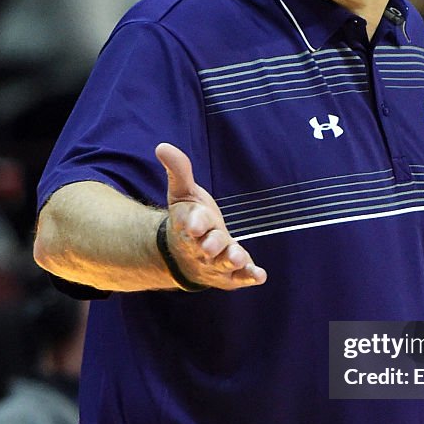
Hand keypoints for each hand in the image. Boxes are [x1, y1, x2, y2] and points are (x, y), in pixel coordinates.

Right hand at [155, 142, 266, 290]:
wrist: (184, 258)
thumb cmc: (189, 220)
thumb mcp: (183, 194)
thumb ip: (179, 172)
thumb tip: (162, 146)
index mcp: (190, 226)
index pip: (191, 223)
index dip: (194, 223)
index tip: (195, 224)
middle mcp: (202, 247)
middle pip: (207, 245)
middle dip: (211, 244)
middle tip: (211, 245)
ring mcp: (216, 263)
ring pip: (222, 263)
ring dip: (231, 260)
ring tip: (238, 258)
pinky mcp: (230, 275)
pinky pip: (240, 277)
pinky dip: (250, 276)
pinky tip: (261, 275)